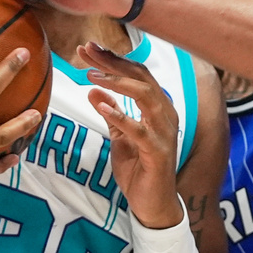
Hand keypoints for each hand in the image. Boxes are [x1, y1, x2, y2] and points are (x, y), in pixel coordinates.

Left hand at [79, 42, 180, 228]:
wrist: (152, 204)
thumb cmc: (139, 169)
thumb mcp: (120, 137)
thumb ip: (112, 113)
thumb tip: (94, 90)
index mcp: (158, 107)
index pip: (136, 73)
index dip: (112, 59)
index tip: (87, 48)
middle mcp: (166, 113)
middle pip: (140, 77)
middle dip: (112, 61)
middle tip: (86, 49)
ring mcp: (164, 132)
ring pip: (145, 95)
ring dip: (117, 81)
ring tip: (91, 74)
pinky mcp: (158, 151)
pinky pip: (139, 129)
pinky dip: (119, 114)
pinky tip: (99, 103)